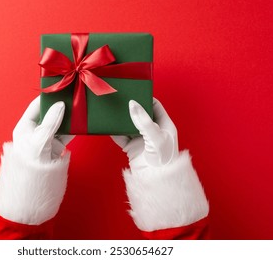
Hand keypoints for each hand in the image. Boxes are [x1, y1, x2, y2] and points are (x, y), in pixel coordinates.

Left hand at [12, 96, 73, 163]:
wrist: (35, 187)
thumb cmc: (30, 162)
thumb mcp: (40, 138)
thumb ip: (51, 121)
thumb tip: (60, 104)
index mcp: (25, 127)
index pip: (36, 107)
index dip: (47, 98)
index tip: (58, 90)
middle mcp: (36, 131)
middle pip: (49, 114)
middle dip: (60, 107)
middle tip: (72, 97)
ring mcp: (47, 139)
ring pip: (59, 124)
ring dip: (68, 118)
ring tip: (78, 107)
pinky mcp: (56, 147)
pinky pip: (66, 134)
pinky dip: (73, 129)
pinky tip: (79, 123)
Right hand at [113, 98, 208, 231]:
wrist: (156, 183)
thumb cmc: (163, 159)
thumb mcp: (155, 136)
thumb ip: (143, 120)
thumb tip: (132, 103)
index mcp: (164, 125)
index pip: (155, 106)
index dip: (145, 98)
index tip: (134, 90)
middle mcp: (153, 131)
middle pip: (140, 114)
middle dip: (130, 107)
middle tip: (120, 97)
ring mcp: (141, 140)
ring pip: (128, 125)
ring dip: (121, 119)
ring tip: (111, 109)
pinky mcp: (131, 148)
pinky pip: (121, 137)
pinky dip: (114, 131)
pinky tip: (107, 124)